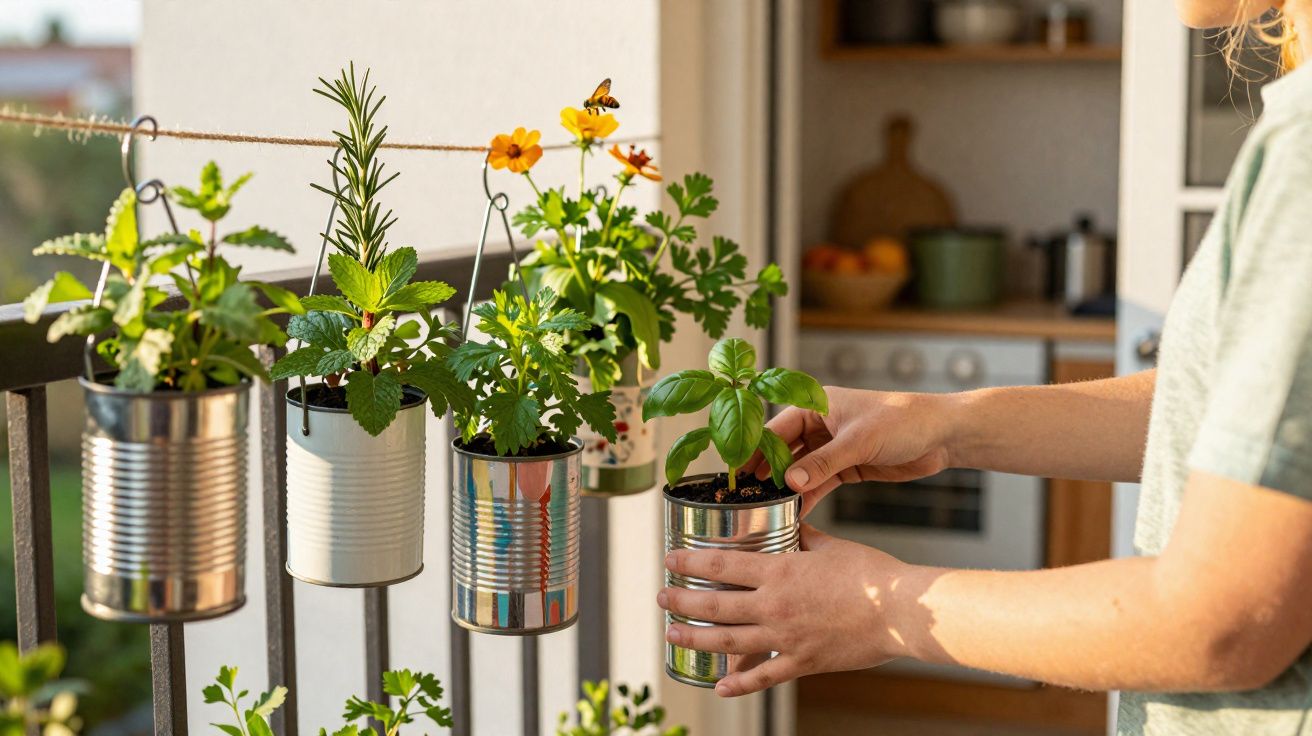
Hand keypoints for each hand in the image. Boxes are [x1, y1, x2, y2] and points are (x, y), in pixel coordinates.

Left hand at [658, 525, 915, 696]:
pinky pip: (763, 677)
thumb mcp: (830, 545)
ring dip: (695, 638)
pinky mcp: (802, 663)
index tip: (670, 561)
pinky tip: (719, 687)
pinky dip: (738, 684)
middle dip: (682, 601)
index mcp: (780, 572)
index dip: (690, 563)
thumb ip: (804, 536)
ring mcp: (785, 638)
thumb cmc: (871, 574)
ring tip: (672, 635)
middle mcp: (774, 606)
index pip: (721, 566)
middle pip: (715, 605)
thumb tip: (791, 523)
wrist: (899, 611)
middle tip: (662, 598)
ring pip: (728, 642)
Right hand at [744, 386, 953, 515]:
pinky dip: (808, 496)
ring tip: (768, 509)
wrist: (943, 434)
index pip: (776, 428)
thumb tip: (790, 482)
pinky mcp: (848, 466)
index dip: (756, 450)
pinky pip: (819, 482)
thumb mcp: (858, 441)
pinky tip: (796, 512)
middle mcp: (820, 424)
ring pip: (800, 469)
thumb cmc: (903, 421)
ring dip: (787, 487)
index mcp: (817, 405)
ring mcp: (833, 447)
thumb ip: (822, 463)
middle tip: (747, 495)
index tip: (738, 473)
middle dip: (766, 472)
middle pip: (784, 450)